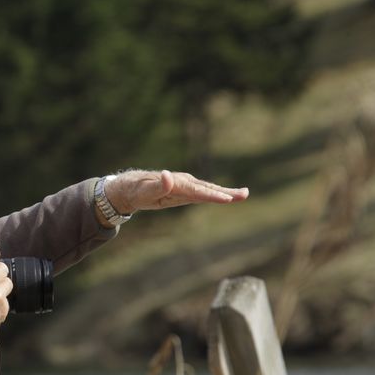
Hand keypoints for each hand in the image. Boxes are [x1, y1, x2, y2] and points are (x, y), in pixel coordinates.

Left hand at [105, 170, 248, 214]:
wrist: (129, 187)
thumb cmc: (136, 190)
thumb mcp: (144, 192)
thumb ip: (158, 186)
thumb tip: (168, 175)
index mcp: (177, 183)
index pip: (197, 191)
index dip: (212, 195)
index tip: (227, 199)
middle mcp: (184, 182)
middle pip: (208, 188)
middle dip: (226, 192)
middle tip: (245, 195)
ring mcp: (185, 185)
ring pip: (208, 189)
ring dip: (225, 192)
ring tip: (243, 195)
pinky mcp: (184, 190)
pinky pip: (203, 192)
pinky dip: (215, 194)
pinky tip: (226, 196)